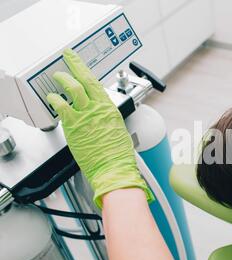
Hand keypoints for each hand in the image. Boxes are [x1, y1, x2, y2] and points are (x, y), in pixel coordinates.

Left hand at [47, 49, 152, 207]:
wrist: (114, 167)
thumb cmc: (117, 155)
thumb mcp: (116, 130)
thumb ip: (104, 119)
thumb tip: (98, 117)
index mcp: (110, 109)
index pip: (96, 83)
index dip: (84, 69)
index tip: (78, 61)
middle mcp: (99, 108)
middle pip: (85, 79)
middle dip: (75, 65)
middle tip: (68, 58)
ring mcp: (86, 116)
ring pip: (73, 89)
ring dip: (63, 80)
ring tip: (58, 77)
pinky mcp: (74, 126)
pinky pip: (62, 107)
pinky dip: (55, 100)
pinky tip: (52, 98)